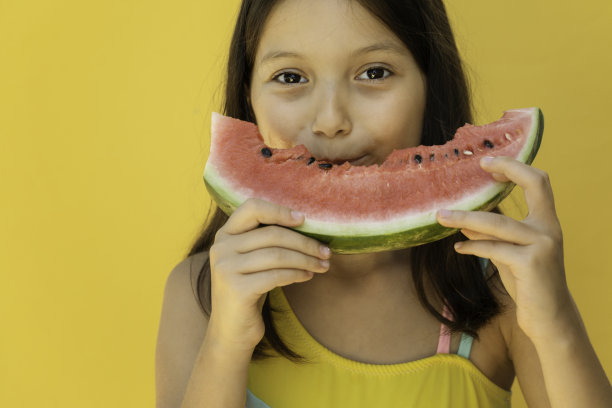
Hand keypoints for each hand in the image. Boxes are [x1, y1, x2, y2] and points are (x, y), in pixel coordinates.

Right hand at [207, 198, 330, 351]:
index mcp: (225, 235)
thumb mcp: (252, 261)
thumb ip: (265, 240)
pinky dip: (297, 274)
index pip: (252, 208)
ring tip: (323, 265)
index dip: (279, 210)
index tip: (304, 219)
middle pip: (273, 234)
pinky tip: (308, 276)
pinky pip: (277, 275)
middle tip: (326, 252)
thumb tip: (307, 225)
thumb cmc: (249, 291)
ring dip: (306, 259)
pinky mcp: (237, 289)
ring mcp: (226, 268)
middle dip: (305, 242)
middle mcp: (221, 248)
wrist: (230, 331)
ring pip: (278, 255)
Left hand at [435, 156, 569, 342]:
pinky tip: (458, 247)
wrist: (548, 317)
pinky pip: (493, 248)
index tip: (489, 162)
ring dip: (465, 218)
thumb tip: (463, 220)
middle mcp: (550, 229)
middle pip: (534, 185)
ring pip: (498, 223)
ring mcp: (543, 245)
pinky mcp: (531, 263)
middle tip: (478, 164)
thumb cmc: (528, 282)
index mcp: (547, 222)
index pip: (539, 182)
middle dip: (508, 169)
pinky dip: (472, 246)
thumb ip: (492, 235)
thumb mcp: (509, 253)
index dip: (516, 167)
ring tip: (441, 216)